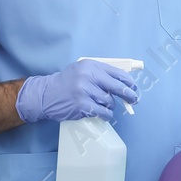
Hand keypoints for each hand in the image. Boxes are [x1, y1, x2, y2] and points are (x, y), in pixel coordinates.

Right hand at [16, 60, 139, 123]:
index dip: (128, 81)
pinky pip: (103, 112)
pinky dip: (106, 114)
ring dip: (109, 106)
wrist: (46, 94)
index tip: (134, 87)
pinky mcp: (82, 106)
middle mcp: (88, 77)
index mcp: (90, 66)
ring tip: (102, 105)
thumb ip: (100, 73)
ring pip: (109, 101)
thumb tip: (124, 81)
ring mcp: (85, 92)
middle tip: (134, 99)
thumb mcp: (82, 70)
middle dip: (128, 95)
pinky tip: (103, 113)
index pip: (117, 73)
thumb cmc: (67, 83)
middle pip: (117, 87)